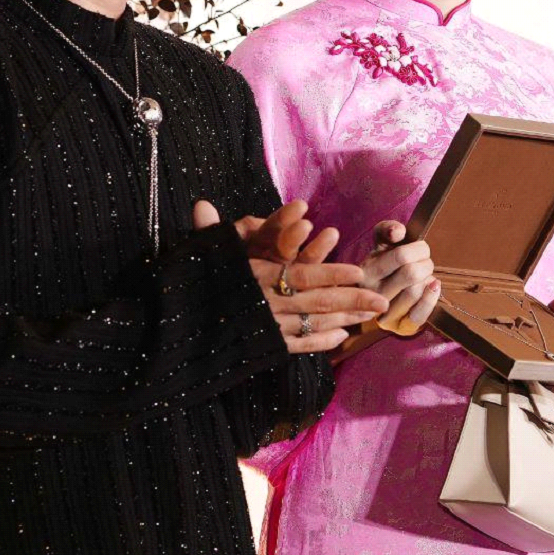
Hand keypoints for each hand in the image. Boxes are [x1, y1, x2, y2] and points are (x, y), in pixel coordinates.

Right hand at [194, 200, 385, 353]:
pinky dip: (320, 342)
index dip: (331, 274)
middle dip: (352, 301)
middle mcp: (265, 305)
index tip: (358, 271)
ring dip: (344, 320)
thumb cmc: (187, 288)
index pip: (300, 275)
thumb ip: (211, 232)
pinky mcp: (264, 349)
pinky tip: (341, 337)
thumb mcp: (200, 255)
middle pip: (316, 303)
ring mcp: (267, 330)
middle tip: (383, 300)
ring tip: (370, 316)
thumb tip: (202, 204)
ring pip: (312, 325)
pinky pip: (298, 345)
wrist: (170, 332)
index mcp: (254, 279)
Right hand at [366, 220, 439, 335]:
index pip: (400, 256)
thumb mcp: (379, 244)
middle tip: (425, 262)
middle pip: (411, 273)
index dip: (419, 249)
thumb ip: (386, 230)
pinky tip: (434, 286)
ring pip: (416, 291)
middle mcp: (372, 294)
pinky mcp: (399, 326)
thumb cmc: (381, 265)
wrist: (370, 298)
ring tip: (424, 275)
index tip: (420, 249)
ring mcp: (384, 313)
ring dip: (427, 278)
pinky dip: (431, 298)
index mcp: (366, 271)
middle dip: (426, 263)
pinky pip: (419, 314)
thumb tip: (398, 231)